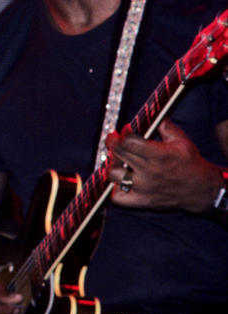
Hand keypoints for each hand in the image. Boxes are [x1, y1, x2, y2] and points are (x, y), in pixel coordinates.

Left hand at [107, 120, 221, 211]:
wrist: (201, 189)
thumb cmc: (190, 163)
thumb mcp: (181, 140)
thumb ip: (164, 126)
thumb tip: (152, 112)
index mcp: (158, 155)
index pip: (128, 141)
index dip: (124, 133)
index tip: (125, 130)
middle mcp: (149, 172)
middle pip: (117, 154)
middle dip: (113, 143)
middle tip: (115, 140)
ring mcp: (143, 188)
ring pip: (113, 175)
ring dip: (113, 165)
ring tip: (120, 161)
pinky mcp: (142, 201)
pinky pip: (118, 198)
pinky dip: (116, 189)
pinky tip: (122, 181)